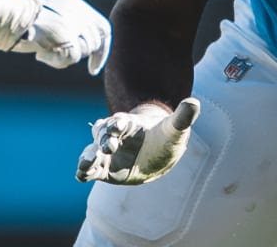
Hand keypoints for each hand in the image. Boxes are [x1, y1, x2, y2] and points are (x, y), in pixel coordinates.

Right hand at [10, 0, 110, 74]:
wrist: (8, 15)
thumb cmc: (19, 19)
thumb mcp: (48, 17)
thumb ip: (65, 28)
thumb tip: (75, 51)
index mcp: (75, 4)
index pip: (102, 27)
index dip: (102, 49)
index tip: (93, 67)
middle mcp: (79, 12)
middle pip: (95, 41)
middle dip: (82, 54)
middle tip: (58, 55)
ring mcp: (74, 24)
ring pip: (85, 50)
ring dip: (64, 56)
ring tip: (43, 50)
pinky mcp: (68, 36)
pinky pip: (72, 58)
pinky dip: (56, 61)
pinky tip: (40, 55)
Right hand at [75, 98, 200, 184]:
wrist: (158, 154)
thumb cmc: (164, 138)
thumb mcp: (174, 129)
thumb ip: (182, 117)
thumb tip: (194, 102)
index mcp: (129, 124)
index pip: (120, 121)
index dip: (119, 123)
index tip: (120, 125)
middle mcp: (114, 136)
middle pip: (102, 133)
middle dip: (104, 138)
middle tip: (109, 146)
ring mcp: (107, 152)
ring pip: (92, 150)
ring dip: (88, 156)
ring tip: (86, 163)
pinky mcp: (104, 168)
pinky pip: (90, 169)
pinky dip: (84, 170)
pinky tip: (82, 175)